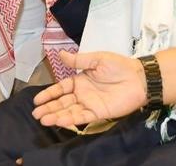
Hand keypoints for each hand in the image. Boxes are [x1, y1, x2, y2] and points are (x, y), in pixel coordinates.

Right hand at [32, 51, 146, 127]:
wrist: (139, 78)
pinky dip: (71, 119)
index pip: (61, 88)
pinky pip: (82, 117)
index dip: (49, 93)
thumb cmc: (119, 66)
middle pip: (62, 102)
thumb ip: (78, 61)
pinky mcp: (99, 113)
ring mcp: (90, 104)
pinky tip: (60, 121)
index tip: (37, 99)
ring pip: (69, 111)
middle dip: (48, 108)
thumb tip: (60, 54)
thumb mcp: (97, 59)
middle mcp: (83, 94)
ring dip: (56, 116)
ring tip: (43, 119)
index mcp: (80, 80)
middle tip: (36, 113)